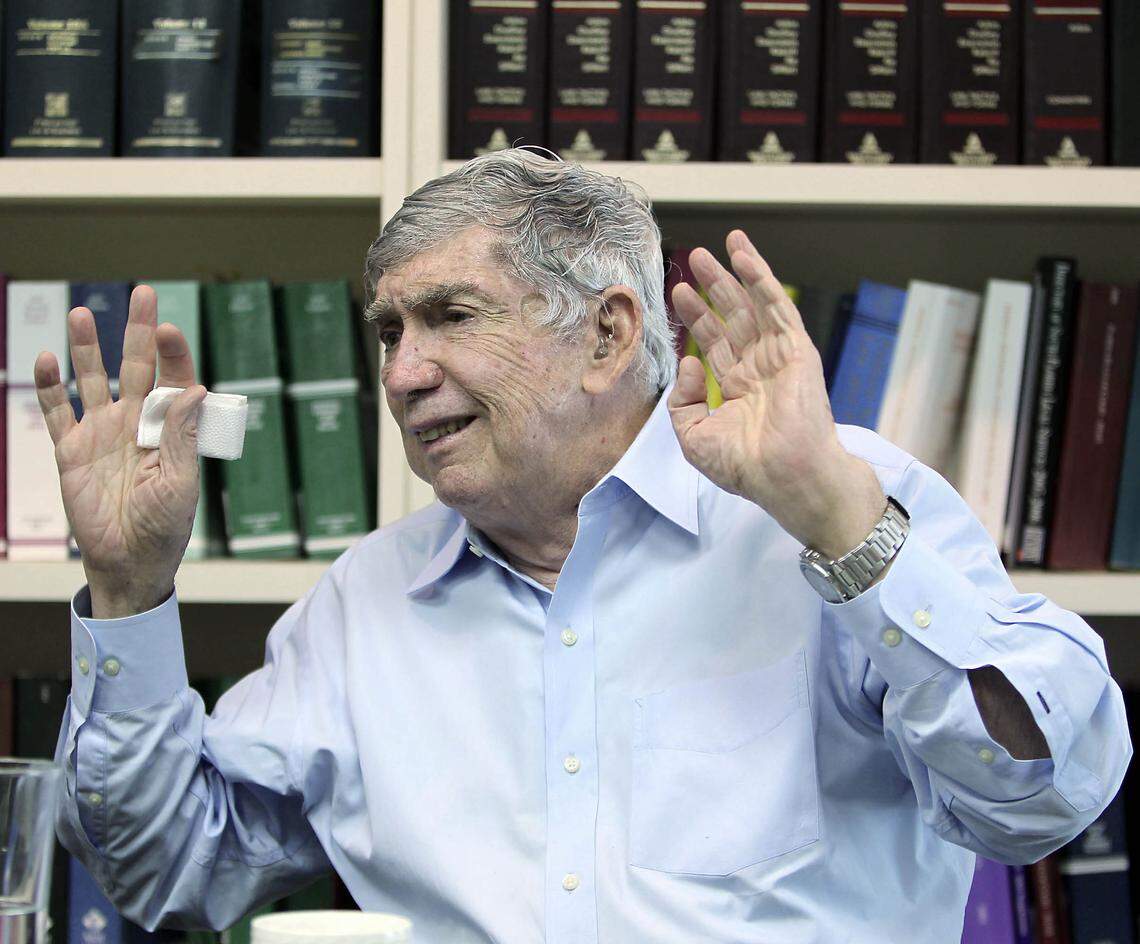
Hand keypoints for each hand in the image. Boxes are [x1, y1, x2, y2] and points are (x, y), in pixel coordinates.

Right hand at [34, 285, 205, 617]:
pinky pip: (57, 412)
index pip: (174, 380)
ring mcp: (102, 432)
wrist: (128, 561)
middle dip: (139, 331)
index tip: (169, 330)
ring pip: (93, 379)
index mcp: (170, 428)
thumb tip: (195, 389)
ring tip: (83, 314)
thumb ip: (184, 435)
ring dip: (88, 348)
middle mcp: (136, 422)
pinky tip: (46, 359)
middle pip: (137, 366)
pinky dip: (50, 387)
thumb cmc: (164, 526)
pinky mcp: (71, 450)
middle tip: (142, 293)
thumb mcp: (181, 482)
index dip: (173, 354)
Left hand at [667, 230, 883, 557]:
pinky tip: (745, 257)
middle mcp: (759, 369)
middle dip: (714, 287)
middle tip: (694, 259)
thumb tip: (688, 362)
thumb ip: (682, 402)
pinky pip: (777, 307)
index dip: (696, 317)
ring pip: (756, 305)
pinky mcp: (797, 350)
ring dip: (739, 273)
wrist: (785, 477)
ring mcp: (779, 358)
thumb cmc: (746, 467)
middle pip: (733, 317)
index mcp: (739, 390)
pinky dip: (761, 280)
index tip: (679, 293)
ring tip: (722, 244)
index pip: (715, 343)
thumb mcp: (694, 438)